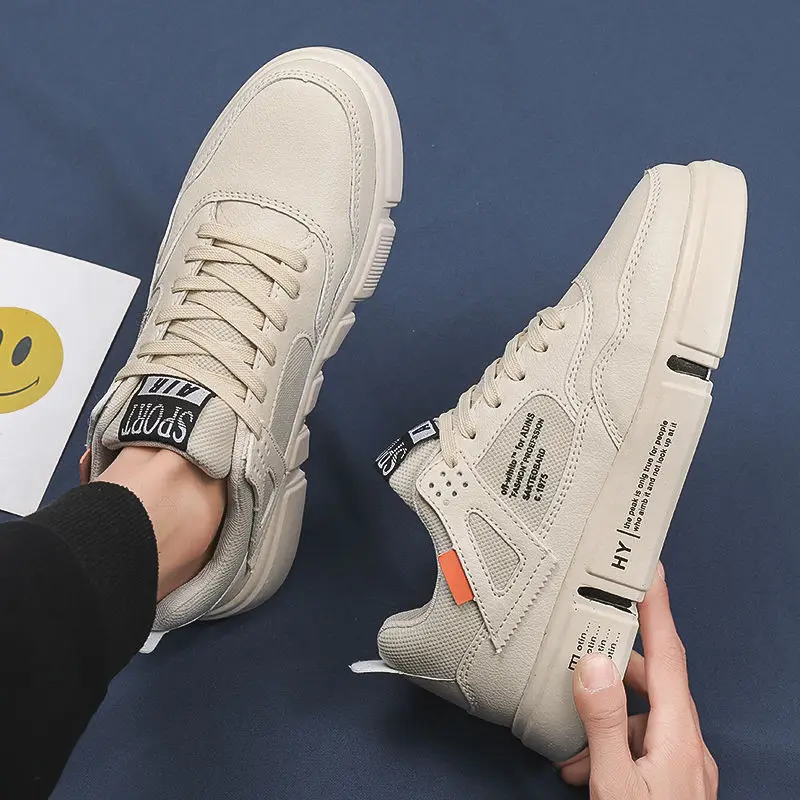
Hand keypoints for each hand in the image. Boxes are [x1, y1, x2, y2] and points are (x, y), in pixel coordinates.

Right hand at [554, 564, 717, 797]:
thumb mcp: (617, 786)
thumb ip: (604, 724)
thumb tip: (594, 666)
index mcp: (678, 735)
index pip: (670, 653)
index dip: (659, 608)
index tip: (651, 571)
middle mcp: (688, 744)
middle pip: (655, 681)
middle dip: (617, 665)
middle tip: (586, 651)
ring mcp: (684, 765)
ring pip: (646, 715)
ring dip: (609, 714)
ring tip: (575, 737)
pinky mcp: (674, 782)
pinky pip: (645, 743)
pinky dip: (615, 742)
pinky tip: (588, 765)